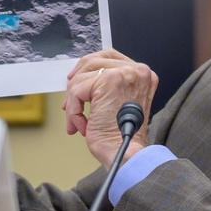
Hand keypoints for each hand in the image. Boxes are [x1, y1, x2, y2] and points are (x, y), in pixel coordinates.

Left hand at [63, 49, 157, 167]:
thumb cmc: (122, 137)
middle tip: (69, 102)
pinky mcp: (109, 81)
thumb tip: (81, 78)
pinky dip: (74, 111)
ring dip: (74, 102)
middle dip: (76, 82)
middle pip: (93, 61)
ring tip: (79, 122)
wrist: (127, 153)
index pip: (109, 57)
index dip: (87, 68)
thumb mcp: (119, 103)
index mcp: (142, 75)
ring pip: (82, 77)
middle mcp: (137, 71)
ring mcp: (124, 74)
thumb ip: (108, 86)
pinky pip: (77, 91)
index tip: (75, 79)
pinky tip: (81, 126)